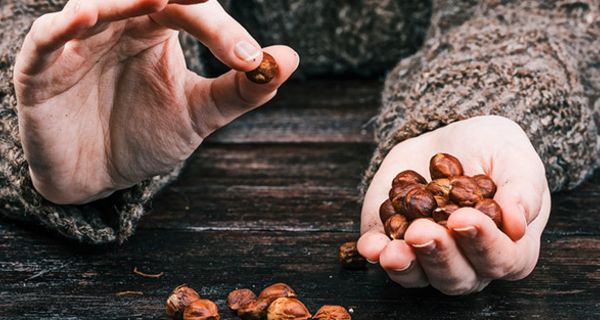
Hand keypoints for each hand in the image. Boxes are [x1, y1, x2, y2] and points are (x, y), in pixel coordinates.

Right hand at [14, 0, 298, 203]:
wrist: (99, 176)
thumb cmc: (147, 134)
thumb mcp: (201, 112)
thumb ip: (242, 88)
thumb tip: (288, 59)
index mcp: (156, 28)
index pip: (190, 9)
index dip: (220, 29)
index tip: (250, 58)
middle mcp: (117, 26)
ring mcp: (78, 44)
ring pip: (94, 6)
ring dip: (120, 0)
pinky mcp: (41, 71)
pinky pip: (45, 40)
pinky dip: (60, 28)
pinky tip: (82, 17)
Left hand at [357, 116, 550, 294]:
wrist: (450, 139)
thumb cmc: (494, 152)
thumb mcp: (515, 159)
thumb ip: (522, 191)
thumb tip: (517, 225)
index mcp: (508, 247)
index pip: (503, 260)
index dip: (484, 244)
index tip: (464, 219)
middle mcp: (469, 262)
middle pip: (458, 276)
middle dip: (439, 255)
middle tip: (424, 230)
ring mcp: (429, 257)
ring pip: (420, 276)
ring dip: (407, 264)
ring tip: (396, 247)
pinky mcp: (394, 242)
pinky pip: (385, 258)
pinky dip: (377, 254)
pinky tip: (371, 247)